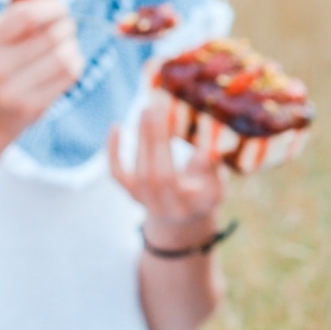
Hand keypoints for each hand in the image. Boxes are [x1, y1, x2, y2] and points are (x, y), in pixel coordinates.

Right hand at [0, 0, 84, 137]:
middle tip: (67, 28)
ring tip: (67, 45)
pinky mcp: (30, 107)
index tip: (60, 9)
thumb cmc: (3, 59)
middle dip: (66, 26)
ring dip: (72, 46)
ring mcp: (9, 91)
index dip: (52, 7)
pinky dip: (76, 63)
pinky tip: (69, 62)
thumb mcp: (2, 29)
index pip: (26, 14)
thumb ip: (18, 2)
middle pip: (50, 35)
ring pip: (63, 55)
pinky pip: (69, 75)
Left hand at [108, 102, 225, 246]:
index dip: (199, 165)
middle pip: (159, 175)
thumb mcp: (217, 185)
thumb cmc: (203, 195)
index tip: (201, 140)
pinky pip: (117, 172)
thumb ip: (213, 168)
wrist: (178, 219)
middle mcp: (167, 207)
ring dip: (143, 138)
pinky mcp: (130, 192)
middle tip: (159, 110)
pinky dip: (113, 150)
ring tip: (147, 110)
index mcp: (193, 206)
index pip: (197, 188)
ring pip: (140, 170)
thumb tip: (209, 149)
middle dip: (158, 141)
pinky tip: (116, 126)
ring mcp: (145, 200)